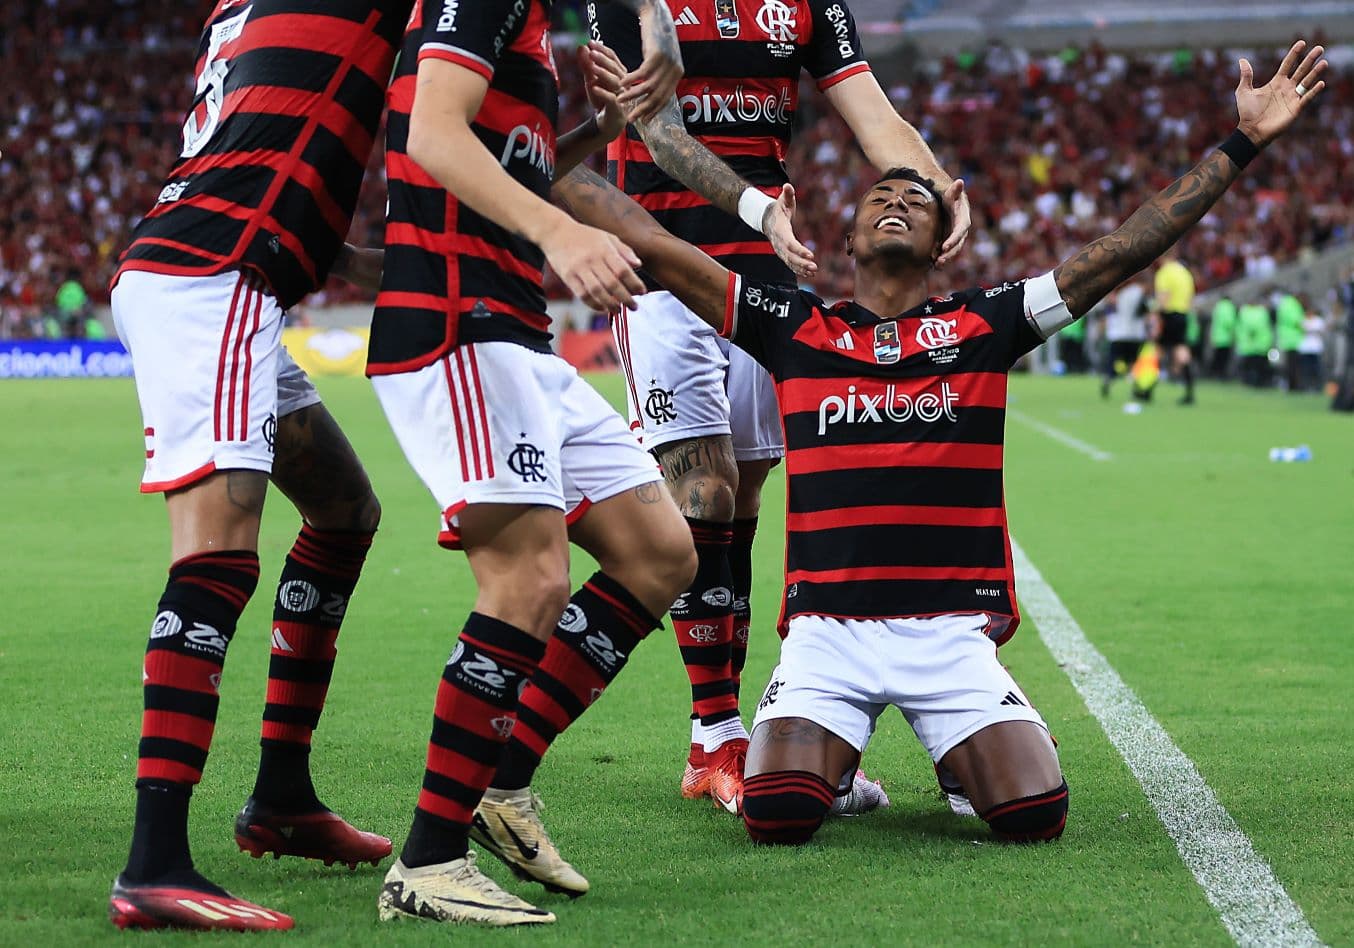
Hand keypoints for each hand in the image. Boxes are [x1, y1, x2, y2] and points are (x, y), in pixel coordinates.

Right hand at [540, 218, 645, 311]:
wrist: (555, 232)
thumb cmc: (585, 235)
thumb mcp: (607, 237)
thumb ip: (624, 251)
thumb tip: (638, 265)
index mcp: (604, 249)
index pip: (623, 270)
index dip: (634, 283)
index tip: (642, 292)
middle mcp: (592, 259)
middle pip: (612, 283)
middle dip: (626, 298)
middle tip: (634, 306)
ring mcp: (579, 269)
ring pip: (597, 292)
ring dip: (610, 304)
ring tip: (618, 310)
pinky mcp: (568, 277)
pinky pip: (582, 295)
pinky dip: (594, 304)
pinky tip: (603, 308)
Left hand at [582, 41, 628, 141]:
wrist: (607, 122)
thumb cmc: (602, 99)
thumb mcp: (591, 80)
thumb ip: (587, 65)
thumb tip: (581, 46)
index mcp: (619, 73)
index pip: (612, 58)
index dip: (602, 50)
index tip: (591, 43)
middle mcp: (623, 82)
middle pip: (614, 68)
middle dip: (603, 59)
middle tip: (591, 52)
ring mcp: (622, 95)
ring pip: (615, 82)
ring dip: (603, 74)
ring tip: (593, 68)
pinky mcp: (618, 108)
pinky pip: (612, 99)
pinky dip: (603, 93)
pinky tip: (594, 87)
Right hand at [619, 1, 682, 123]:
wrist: (658, 17)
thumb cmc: (658, 38)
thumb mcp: (663, 59)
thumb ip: (661, 74)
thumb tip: (654, 90)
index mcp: (678, 73)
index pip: (666, 98)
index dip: (654, 111)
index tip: (644, 121)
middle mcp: (674, 70)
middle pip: (657, 96)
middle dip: (643, 109)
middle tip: (631, 118)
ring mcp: (666, 63)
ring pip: (648, 86)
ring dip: (633, 95)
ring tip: (621, 101)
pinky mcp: (656, 55)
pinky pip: (642, 73)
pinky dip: (631, 80)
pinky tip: (622, 84)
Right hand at [762, 184, 816, 279]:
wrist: (766, 219)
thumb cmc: (778, 209)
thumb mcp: (782, 201)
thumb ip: (787, 195)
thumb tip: (787, 186)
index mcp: (781, 231)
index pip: (790, 243)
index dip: (800, 250)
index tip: (810, 255)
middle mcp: (779, 243)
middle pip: (790, 256)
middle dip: (802, 263)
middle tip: (814, 267)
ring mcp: (780, 250)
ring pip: (790, 262)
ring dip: (802, 268)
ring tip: (814, 271)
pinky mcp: (783, 254)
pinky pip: (791, 264)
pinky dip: (799, 269)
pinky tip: (810, 273)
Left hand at [935, 178, 969, 267]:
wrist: (946, 202)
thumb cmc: (948, 196)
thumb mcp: (950, 193)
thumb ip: (954, 190)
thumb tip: (960, 181)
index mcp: (963, 219)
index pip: (960, 231)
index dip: (953, 239)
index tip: (944, 247)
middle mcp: (961, 230)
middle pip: (958, 244)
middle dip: (950, 253)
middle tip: (939, 260)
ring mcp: (956, 237)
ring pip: (953, 250)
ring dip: (946, 258)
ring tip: (936, 265)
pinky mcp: (949, 240)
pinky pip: (947, 251)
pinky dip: (941, 258)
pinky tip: (933, 264)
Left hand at [1236, 40, 1327, 147]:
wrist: (1251, 130)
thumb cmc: (1247, 112)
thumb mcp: (1244, 91)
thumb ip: (1246, 76)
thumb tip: (1242, 60)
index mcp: (1276, 82)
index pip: (1288, 64)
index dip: (1294, 53)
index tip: (1302, 43)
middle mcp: (1287, 88)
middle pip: (1301, 70)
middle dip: (1310, 59)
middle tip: (1320, 48)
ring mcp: (1292, 98)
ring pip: (1307, 82)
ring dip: (1315, 73)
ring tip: (1324, 63)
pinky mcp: (1295, 108)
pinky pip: (1307, 98)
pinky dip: (1314, 91)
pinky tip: (1321, 83)